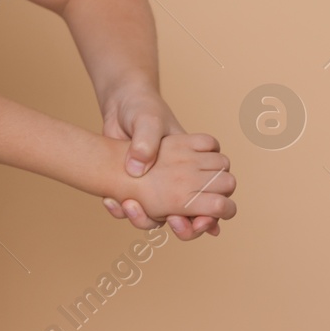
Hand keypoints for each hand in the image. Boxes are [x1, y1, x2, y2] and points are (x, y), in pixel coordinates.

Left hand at [99, 84, 220, 239]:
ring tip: (130, 207)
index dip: (212, 215)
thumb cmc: (143, 108)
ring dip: (149, 221)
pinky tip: (112, 202)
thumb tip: (137, 169)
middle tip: (173, 222)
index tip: (200, 220)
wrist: (119, 103)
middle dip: (186, 227)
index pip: (217, 199)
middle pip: (194, 218)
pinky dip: (125, 211)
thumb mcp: (147, 120)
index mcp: (197, 165)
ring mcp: (157, 185)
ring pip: (164, 218)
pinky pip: (136, 208)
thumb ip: (147, 141)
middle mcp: (180, 179)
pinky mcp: (135, 186)